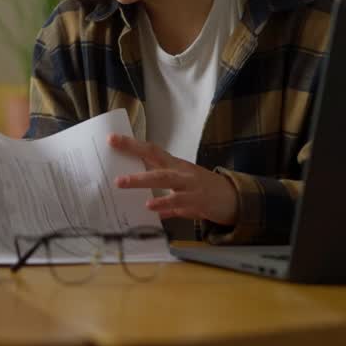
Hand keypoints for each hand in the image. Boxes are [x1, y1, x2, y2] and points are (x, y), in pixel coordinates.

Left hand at [108, 134, 238, 225]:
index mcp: (175, 165)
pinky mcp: (198, 200)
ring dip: (142, 180)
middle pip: (155, 156)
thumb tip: (145, 204)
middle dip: (133, 151)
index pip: (151, 150)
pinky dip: (164, 203)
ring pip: (164, 178)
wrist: (235, 200)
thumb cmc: (204, 192)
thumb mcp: (181, 189)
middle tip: (112, 147)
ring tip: (122, 182)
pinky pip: (178, 201)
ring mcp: (190, 184)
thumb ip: (162, 195)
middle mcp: (181, 170)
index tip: (111, 138)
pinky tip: (150, 206)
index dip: (132, 144)